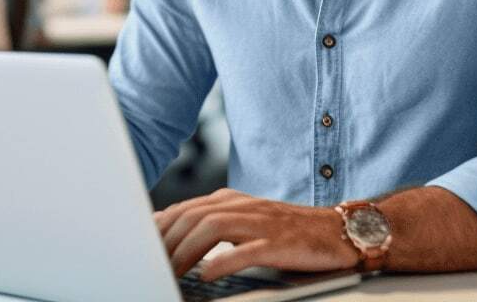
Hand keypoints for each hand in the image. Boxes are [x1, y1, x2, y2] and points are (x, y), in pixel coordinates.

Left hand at [154, 189, 357, 280]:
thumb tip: (171, 234)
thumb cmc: (289, 231)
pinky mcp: (279, 242)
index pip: (182, 209)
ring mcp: (260, 223)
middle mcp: (241, 207)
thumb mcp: (245, 221)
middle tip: (150, 267)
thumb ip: (211, 224)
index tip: (139, 247)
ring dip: (186, 252)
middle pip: (191, 217)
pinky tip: (207, 275)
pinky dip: (223, 261)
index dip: (157, 228)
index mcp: (230, 201)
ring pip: (211, 228)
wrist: (338, 231)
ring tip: (171, 273)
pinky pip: (246, 250)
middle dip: (166, 243)